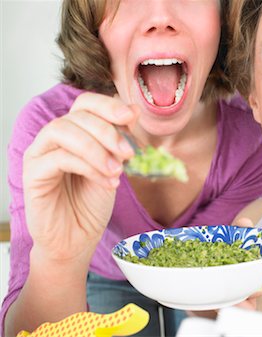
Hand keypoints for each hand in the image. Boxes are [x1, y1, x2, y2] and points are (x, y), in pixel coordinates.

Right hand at [23, 92, 137, 263]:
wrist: (77, 238)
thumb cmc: (92, 203)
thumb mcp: (113, 167)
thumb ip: (118, 141)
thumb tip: (133, 111)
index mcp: (74, 133)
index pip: (85, 104)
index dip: (108, 105)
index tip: (132, 116)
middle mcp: (53, 139)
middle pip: (76, 115)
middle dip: (108, 131)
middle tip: (130, 152)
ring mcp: (40, 154)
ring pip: (63, 131)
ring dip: (97, 148)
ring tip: (118, 170)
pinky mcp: (33, 174)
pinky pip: (59, 158)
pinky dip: (88, 167)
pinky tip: (106, 181)